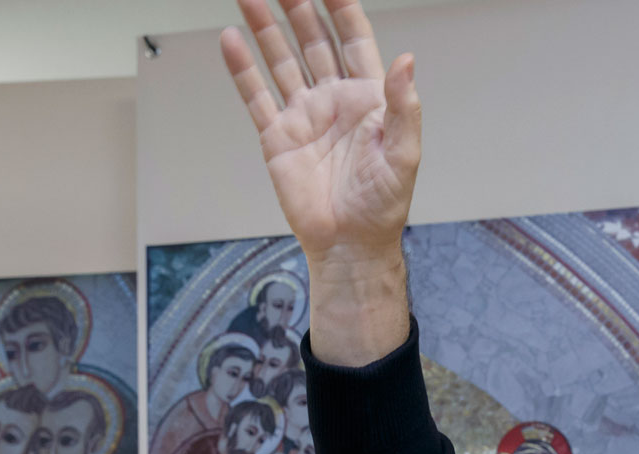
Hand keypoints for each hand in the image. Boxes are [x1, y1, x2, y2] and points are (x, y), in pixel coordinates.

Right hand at [221, 0, 420, 264]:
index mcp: (368, 97)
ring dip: (265, 27)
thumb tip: (407, 61)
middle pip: (313, 40)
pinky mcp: (277, 137)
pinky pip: (256, 95)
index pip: (354, 39)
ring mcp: (304, 116)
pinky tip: (232, 40)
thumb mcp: (405, 155)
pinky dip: (242, 68)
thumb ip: (405, 107)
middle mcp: (334, 100)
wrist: (350, 246)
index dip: (342, 8)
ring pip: (281, 59)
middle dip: (298, 7)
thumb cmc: (383, 207)